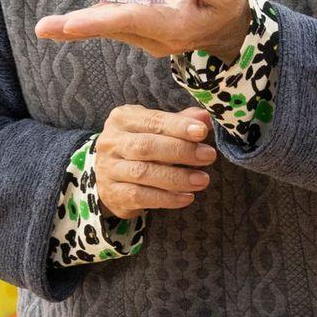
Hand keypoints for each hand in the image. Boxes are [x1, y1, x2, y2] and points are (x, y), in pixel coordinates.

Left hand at [35, 0, 249, 61]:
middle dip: (76, 27)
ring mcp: (148, 38)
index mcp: (175, 29)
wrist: (231, 29)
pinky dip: (97, 12)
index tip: (71, 23)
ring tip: (47, 27)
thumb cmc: (227, 4)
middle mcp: (156, 39)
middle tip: (42, 28)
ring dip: (81, 21)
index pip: (133, 21)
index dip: (102, 20)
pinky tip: (70, 19)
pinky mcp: (142, 30)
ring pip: (109, 25)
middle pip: (112, 28)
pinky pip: (115, 19)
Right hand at [93, 105, 216, 220]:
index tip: (202, 131)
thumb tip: (204, 117)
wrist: (110, 174)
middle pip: (146, 146)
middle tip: (208, 156)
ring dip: (177, 177)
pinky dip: (166, 198)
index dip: (178, 126)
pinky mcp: (112, 193)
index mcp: (122, 119)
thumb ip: (179, 122)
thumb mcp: (154, 128)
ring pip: (143, 173)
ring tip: (202, 180)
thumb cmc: (138, 145)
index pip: (153, 121)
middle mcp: (111, 142)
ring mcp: (108, 169)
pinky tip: (186, 197)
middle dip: (181, 151)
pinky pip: (140, 197)